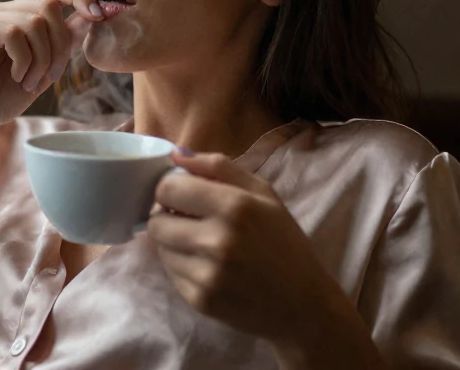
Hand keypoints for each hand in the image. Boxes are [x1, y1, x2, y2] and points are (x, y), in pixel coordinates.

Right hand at [0, 0, 102, 139]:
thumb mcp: (41, 71)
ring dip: (42, 58)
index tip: (99, 17)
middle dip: (60, 46)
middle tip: (50, 77)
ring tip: (30, 81)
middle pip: (49, 7)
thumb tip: (92, 18)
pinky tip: (17, 77)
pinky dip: (23, 59)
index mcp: (19, 17)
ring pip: (34, 20)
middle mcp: (2, 11)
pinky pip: (13, 32)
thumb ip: (62, 45)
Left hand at [148, 151, 383, 365]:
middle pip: (156, 221)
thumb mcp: (264, 195)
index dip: (170, 190)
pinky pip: (169, 274)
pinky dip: (182, 267)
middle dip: (168, 218)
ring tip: (202, 246)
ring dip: (173, 243)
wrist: (303, 305)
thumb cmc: (284, 243)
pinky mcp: (199, 300)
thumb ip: (218, 167)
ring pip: (159, 248)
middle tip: (190, 222)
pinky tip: (207, 267)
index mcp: (234, 207)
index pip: (167, 189)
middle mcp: (217, 241)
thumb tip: (175, 154)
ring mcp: (206, 274)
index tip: (182, 196)